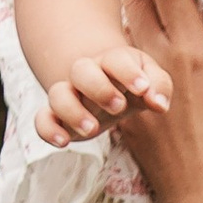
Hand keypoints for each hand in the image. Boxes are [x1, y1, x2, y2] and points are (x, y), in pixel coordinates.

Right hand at [32, 42, 172, 149]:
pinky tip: (63, 143)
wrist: (106, 85)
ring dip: (73, 111)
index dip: (128, 72)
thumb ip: (159, 85)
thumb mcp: (148, 79)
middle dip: (99, 88)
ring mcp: (70, 94)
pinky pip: (42, 119)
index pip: (116, 59)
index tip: (142, 88)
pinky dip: (48, 129)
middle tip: (119, 106)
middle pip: (81, 70)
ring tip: (94, 129)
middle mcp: (87, 75)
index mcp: (112, 63)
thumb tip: (159, 104)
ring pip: (58, 93)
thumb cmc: (130, 83)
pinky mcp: (58, 117)